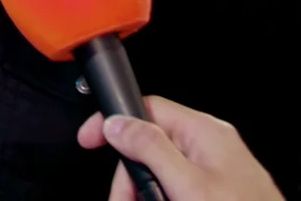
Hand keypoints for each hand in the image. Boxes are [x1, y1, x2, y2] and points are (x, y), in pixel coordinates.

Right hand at [78, 96, 282, 200]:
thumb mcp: (188, 183)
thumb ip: (151, 148)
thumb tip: (118, 124)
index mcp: (203, 132)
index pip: (149, 109)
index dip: (115, 123)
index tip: (90, 139)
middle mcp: (208, 146)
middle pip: (148, 147)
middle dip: (129, 178)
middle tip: (124, 200)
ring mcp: (211, 171)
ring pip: (158, 173)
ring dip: (142, 194)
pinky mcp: (211, 192)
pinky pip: (174, 188)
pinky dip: (160, 198)